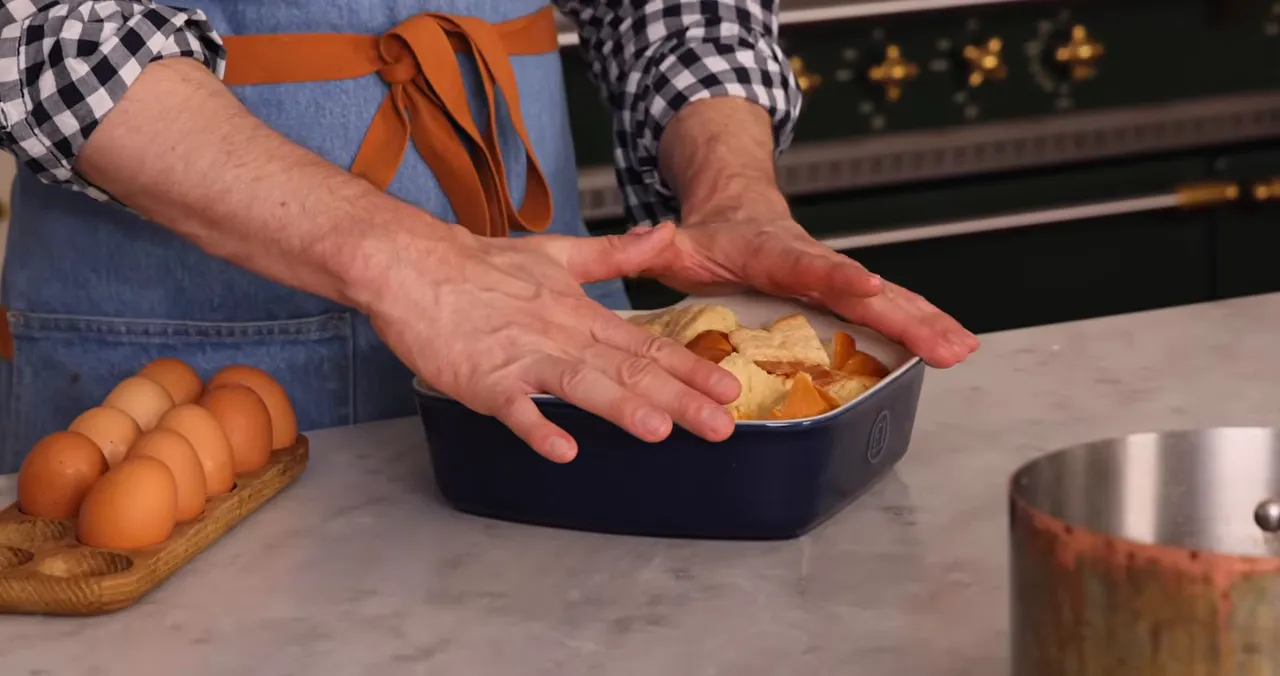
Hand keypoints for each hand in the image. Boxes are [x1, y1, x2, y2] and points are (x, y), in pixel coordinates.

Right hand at [356, 223, 740, 462]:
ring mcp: (522, 358)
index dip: (690, 368)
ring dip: (618, 407)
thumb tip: (666, 234)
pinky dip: (536, 426)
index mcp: (580, 314)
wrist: (412, 264)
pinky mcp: (483, 379)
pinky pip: (513, 407)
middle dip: (677, 399)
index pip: (645, 345)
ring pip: (579, 383)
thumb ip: (615, 253)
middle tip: (720, 425)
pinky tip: (562, 449)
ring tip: (658, 430)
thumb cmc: (482, 266)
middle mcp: (560, 336)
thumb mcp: (557, 254)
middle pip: (626, 370)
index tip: (729, 388)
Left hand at [635, 217, 979, 367]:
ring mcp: (835, 278)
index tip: (868, 288)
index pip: (807, 264)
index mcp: (772, 252)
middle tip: (946, 344)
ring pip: (888, 300)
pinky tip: (951, 349)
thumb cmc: (709, 236)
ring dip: (926, 325)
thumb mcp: (678, 243)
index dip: (837, 276)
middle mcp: (814, 263)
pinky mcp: (846, 293)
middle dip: (908, 316)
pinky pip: (887, 310)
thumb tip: (651, 240)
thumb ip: (660, 247)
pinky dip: (920, 328)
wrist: (736, 208)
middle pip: (867, 289)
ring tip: (962, 350)